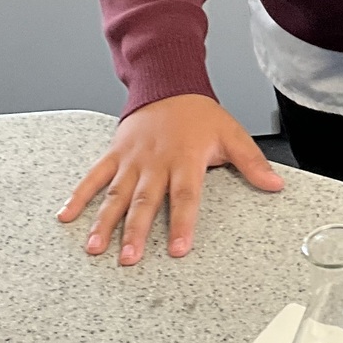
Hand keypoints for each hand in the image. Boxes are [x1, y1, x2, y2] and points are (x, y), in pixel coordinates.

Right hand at [56, 94, 283, 263]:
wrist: (168, 84)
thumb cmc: (199, 114)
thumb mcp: (232, 134)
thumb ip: (252, 162)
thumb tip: (275, 184)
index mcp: (185, 160)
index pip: (184, 197)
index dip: (182, 224)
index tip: (179, 250)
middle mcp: (155, 163)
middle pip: (145, 201)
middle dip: (136, 232)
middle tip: (130, 258)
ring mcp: (131, 160)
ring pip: (116, 195)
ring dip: (104, 222)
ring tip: (95, 248)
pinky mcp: (114, 155)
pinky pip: (93, 177)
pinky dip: (79, 196)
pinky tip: (66, 216)